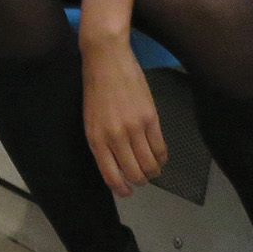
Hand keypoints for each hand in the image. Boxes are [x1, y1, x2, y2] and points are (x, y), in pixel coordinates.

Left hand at [80, 39, 167, 196]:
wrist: (106, 59)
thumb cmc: (95, 88)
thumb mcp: (90, 119)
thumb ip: (102, 142)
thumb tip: (116, 164)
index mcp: (95, 139)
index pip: (111, 175)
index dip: (121, 189)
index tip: (127, 192)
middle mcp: (114, 137)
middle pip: (135, 174)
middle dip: (140, 181)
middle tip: (143, 179)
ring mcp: (134, 128)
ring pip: (150, 164)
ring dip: (153, 172)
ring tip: (153, 169)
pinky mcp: (151, 118)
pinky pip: (161, 148)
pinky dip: (162, 157)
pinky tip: (160, 157)